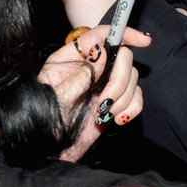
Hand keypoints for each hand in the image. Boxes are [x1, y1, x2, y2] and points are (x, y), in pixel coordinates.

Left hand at [40, 23, 150, 161]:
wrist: (48, 152)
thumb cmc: (43, 123)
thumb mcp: (56, 97)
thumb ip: (80, 75)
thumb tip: (102, 53)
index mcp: (72, 59)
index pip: (101, 35)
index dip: (123, 33)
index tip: (143, 40)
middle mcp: (91, 69)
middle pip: (122, 56)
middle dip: (120, 78)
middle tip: (106, 99)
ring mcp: (104, 86)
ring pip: (132, 77)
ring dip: (124, 97)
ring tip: (105, 114)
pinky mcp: (114, 104)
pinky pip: (136, 97)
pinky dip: (132, 107)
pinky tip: (118, 119)